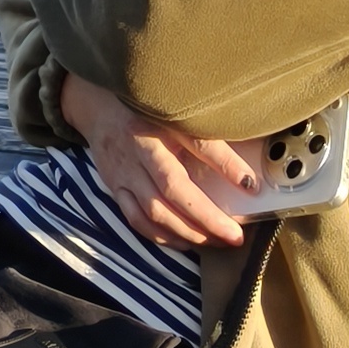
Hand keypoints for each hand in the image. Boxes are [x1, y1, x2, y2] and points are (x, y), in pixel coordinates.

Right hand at [56, 72, 263, 248]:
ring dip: (187, 232)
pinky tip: (185, 241)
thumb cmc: (145, 109)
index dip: (224, 164)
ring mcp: (123, 172)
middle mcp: (139, 149)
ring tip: (216, 240)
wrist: (97, 106)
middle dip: (207, 217)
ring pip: (154, 211)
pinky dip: (162, 236)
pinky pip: (137, 220)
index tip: (251, 185)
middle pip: (173, 189)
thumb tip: (243, 165)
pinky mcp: (115, 188)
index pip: (196, 142)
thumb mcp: (175, 111)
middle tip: (236, 235)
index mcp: (158, 122)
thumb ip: (205, 135)